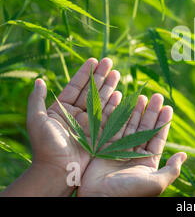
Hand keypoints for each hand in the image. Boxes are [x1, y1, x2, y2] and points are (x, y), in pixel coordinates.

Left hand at [1, 57, 120, 195]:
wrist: (58, 170)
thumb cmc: (45, 146)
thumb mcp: (36, 121)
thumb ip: (36, 100)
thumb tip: (39, 80)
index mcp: (62, 110)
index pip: (75, 87)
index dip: (85, 73)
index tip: (93, 60)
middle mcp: (77, 115)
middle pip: (91, 91)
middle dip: (101, 76)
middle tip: (109, 61)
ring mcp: (90, 123)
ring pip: (102, 100)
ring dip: (110, 86)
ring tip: (117, 72)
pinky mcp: (100, 133)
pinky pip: (109, 116)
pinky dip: (115, 104)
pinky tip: (120, 94)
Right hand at [78, 93, 186, 196]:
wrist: (99, 199)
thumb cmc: (129, 193)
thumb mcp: (155, 183)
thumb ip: (171, 170)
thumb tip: (183, 155)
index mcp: (147, 163)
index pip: (157, 138)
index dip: (162, 123)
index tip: (167, 107)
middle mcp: (134, 155)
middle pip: (144, 128)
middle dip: (151, 112)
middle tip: (156, 96)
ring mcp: (118, 150)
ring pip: (130, 126)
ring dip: (137, 111)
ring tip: (142, 96)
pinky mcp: (103, 148)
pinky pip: (112, 127)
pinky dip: (117, 114)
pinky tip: (124, 103)